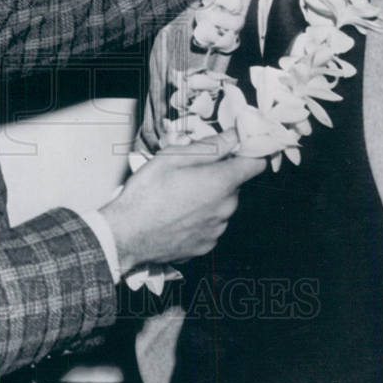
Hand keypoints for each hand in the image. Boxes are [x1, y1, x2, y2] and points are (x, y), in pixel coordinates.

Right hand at [99, 131, 265, 272]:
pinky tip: (176, 215)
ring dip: (208, 198)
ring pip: (221, 205)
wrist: (127, 235)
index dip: (249, 153)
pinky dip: (199, 218)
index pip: (256, 164)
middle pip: (234, 185)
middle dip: (218, 176)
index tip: (237, 149)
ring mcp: (217, 230)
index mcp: (221, 182)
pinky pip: (210, 225)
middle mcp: (225, 208)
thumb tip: (233, 136)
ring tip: (178, 196)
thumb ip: (210, 146)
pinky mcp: (205, 246)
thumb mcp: (173, 157)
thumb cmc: (147, 193)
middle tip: (189, 172)